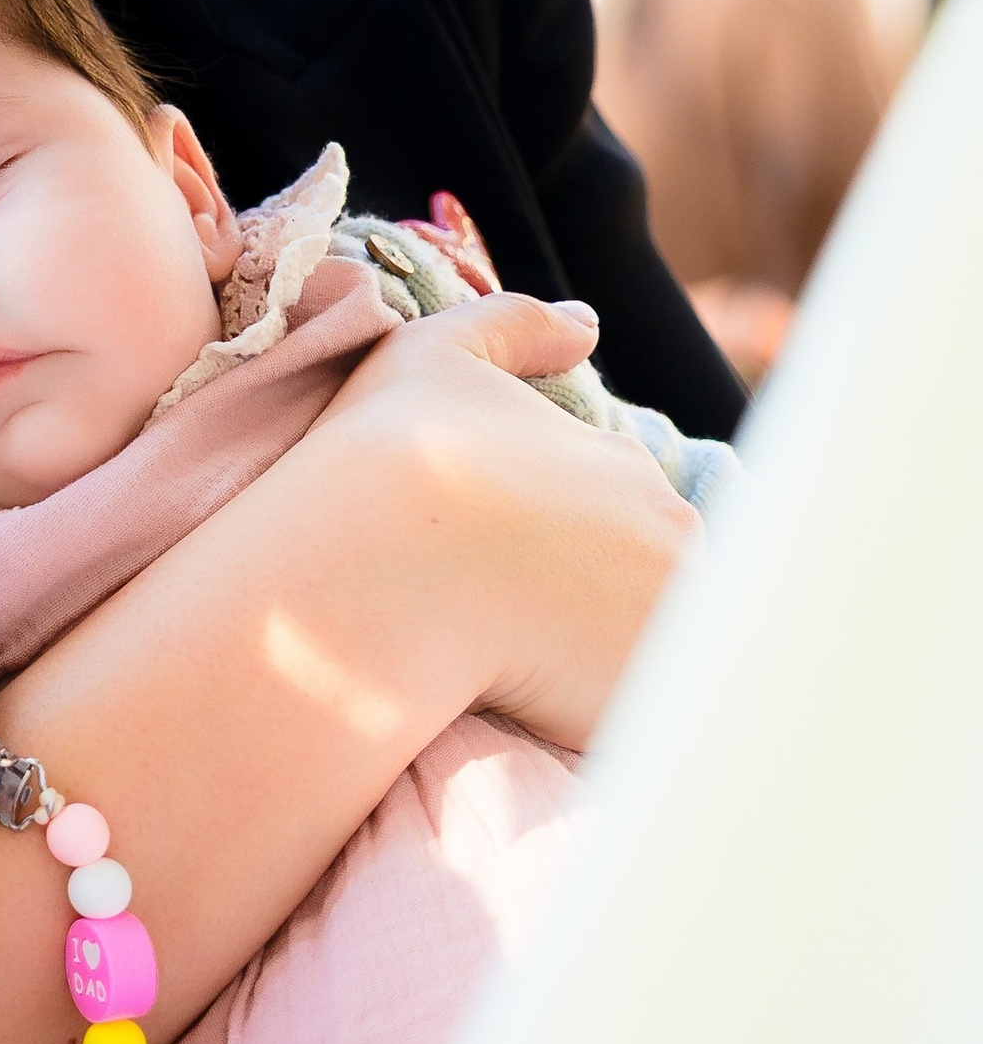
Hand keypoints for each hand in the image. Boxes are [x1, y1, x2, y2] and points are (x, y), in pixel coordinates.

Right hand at [320, 290, 699, 749]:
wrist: (374, 561)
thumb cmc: (389, 452)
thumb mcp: (437, 353)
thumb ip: (517, 325)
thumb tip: (586, 325)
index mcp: (621, 462)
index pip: (625, 512)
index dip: (571, 544)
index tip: (517, 569)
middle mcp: (667, 532)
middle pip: (651, 579)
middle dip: (602, 602)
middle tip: (522, 629)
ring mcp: (669, 619)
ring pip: (657, 647)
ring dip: (611, 660)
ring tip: (530, 679)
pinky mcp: (652, 698)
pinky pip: (648, 716)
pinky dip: (611, 718)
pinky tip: (543, 717)